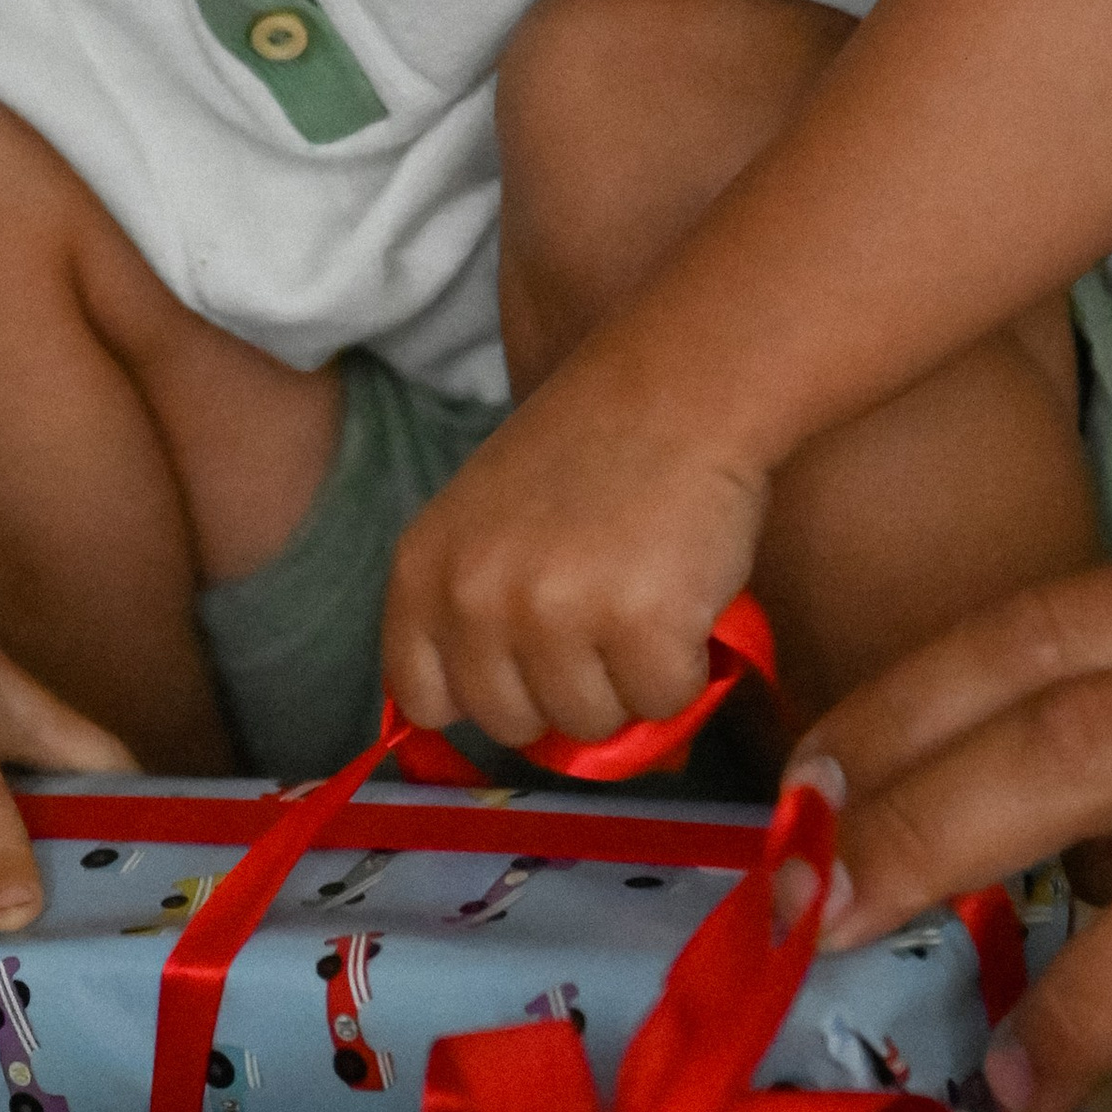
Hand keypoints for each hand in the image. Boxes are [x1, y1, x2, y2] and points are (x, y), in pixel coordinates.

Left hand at [384, 354, 765, 749]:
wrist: (681, 387)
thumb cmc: (590, 453)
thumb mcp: (487, 521)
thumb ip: (474, 610)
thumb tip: (507, 724)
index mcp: (424, 569)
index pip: (426, 699)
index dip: (486, 695)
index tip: (527, 670)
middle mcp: (476, 598)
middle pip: (512, 724)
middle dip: (566, 690)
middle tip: (603, 619)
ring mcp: (556, 615)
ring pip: (592, 724)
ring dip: (629, 682)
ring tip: (645, 598)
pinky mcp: (641, 627)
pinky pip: (664, 704)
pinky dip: (687, 670)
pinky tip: (684, 599)